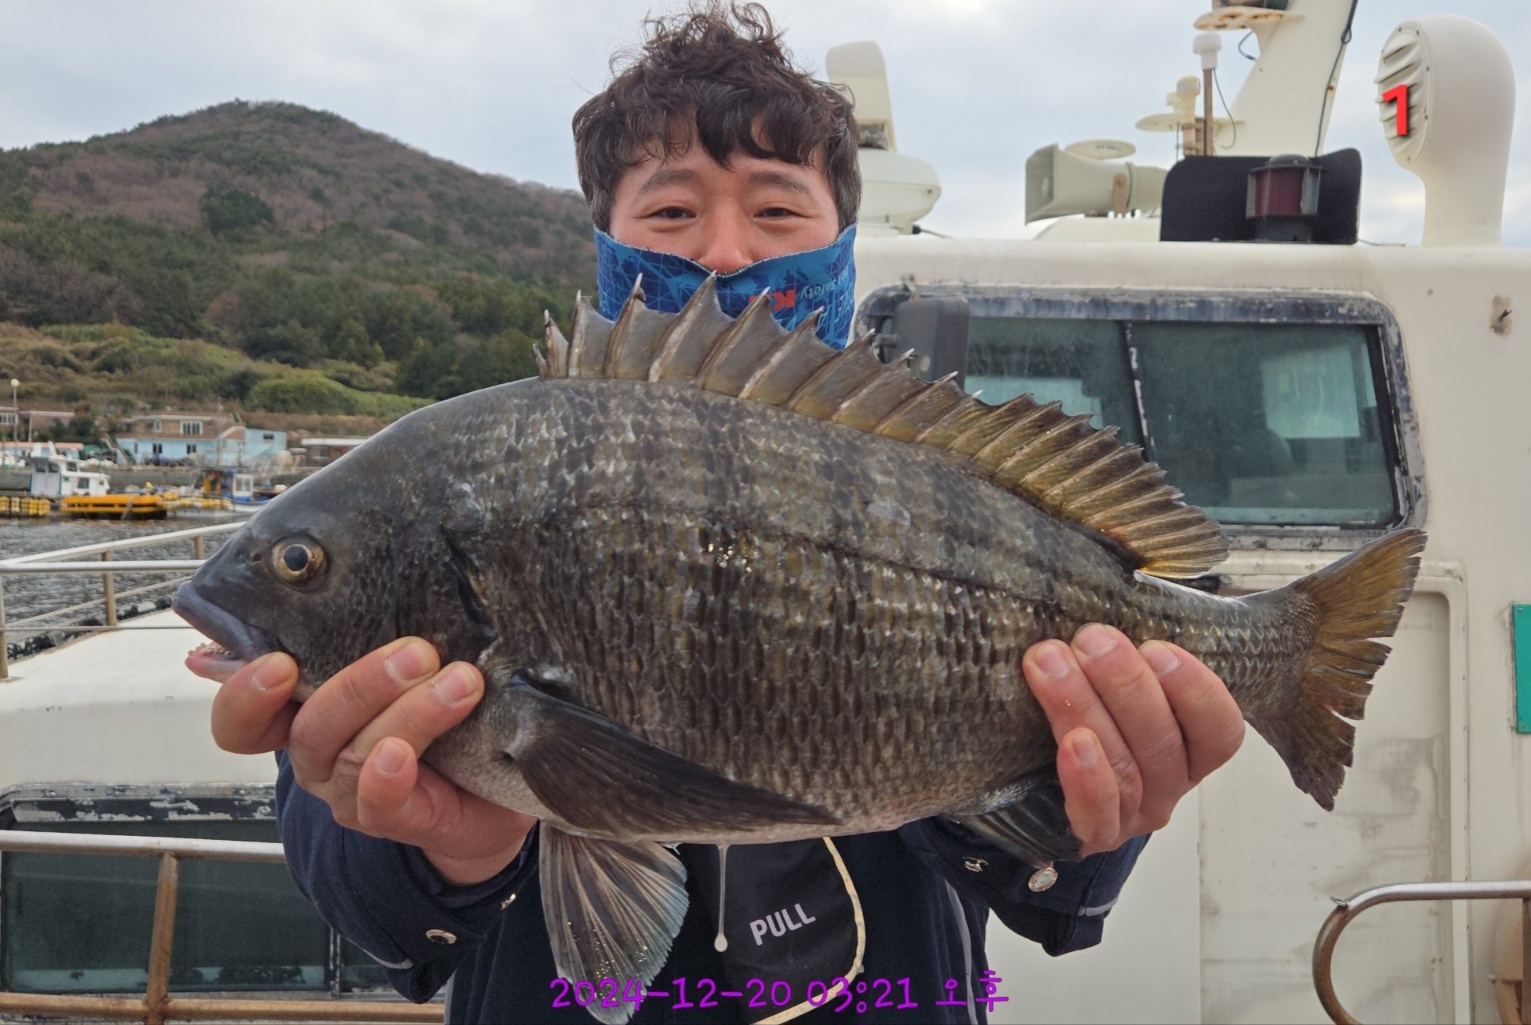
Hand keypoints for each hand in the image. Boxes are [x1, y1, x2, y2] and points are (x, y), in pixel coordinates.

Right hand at [194, 638, 535, 884]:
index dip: (244, 695)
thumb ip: (381, 630)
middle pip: (309, 729)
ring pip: (353, 757)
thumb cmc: (449, 701)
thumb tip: (366, 581)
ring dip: (410, 713)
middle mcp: (319, 754)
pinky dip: (388, 778)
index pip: (243, 718)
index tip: (280, 662)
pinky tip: (405, 753)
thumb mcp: (412, 657)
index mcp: (308, 709)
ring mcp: (352, 792)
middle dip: (360, 686)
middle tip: (417, 653)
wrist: (503, 769)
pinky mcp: (397, 819)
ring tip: (461, 682)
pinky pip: (379, 805)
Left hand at [1022, 624, 1244, 857]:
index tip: (1157, 646)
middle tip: (1091, 639)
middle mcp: (1169, 784)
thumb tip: (1114, 580)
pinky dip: (1087, 779)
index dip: (1195, 690)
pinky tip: (1072, 742)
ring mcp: (1133, 813)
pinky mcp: (1091, 835)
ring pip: (1126, 768)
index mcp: (1190, 745)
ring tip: (1050, 663)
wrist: (1028, 781)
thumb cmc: (1083, 707)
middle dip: (1126, 684)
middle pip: (1163, 742)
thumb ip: (1124, 646)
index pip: (1219, 728)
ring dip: (1087, 708)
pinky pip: (1098, 815)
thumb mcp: (1111, 676)